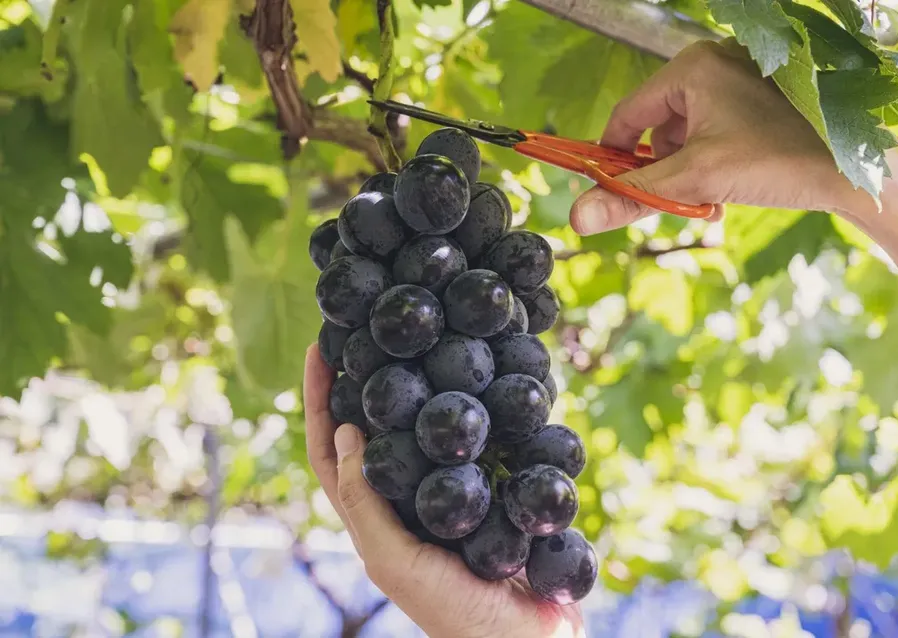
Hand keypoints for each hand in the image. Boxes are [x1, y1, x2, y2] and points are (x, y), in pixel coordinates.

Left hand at [303, 344, 584, 637]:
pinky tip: (481, 381)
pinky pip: (474, 443)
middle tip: (368, 333)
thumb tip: (347, 431)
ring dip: (417, 387)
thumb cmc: (453, 609)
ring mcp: (448, 495)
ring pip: (423, 431)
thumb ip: (365, 502)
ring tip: (420, 343)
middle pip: (374, 430)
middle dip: (364, 382)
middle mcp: (406, 500)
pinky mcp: (490, 492)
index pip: (331, 451)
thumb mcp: (393, 559)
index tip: (322, 350)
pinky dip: (470, 410)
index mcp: (373, 518)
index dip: (319, 402)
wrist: (528, 637)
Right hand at [570, 39, 869, 234]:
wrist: (855, 171)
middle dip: (662, 170)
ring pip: (686, 133)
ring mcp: (740, 78)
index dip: (612, 157)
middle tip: (676, 201)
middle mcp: (714, 63)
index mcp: (693, 68)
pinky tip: (727, 187)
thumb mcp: (696, 181)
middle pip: (657, 125)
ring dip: (688, 172)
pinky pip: (713, 131)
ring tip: (709, 198)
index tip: (608, 190)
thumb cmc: (780, 160)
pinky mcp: (759, 98)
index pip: (628, 114)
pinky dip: (711, 163)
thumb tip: (578, 217)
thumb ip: (633, 196)